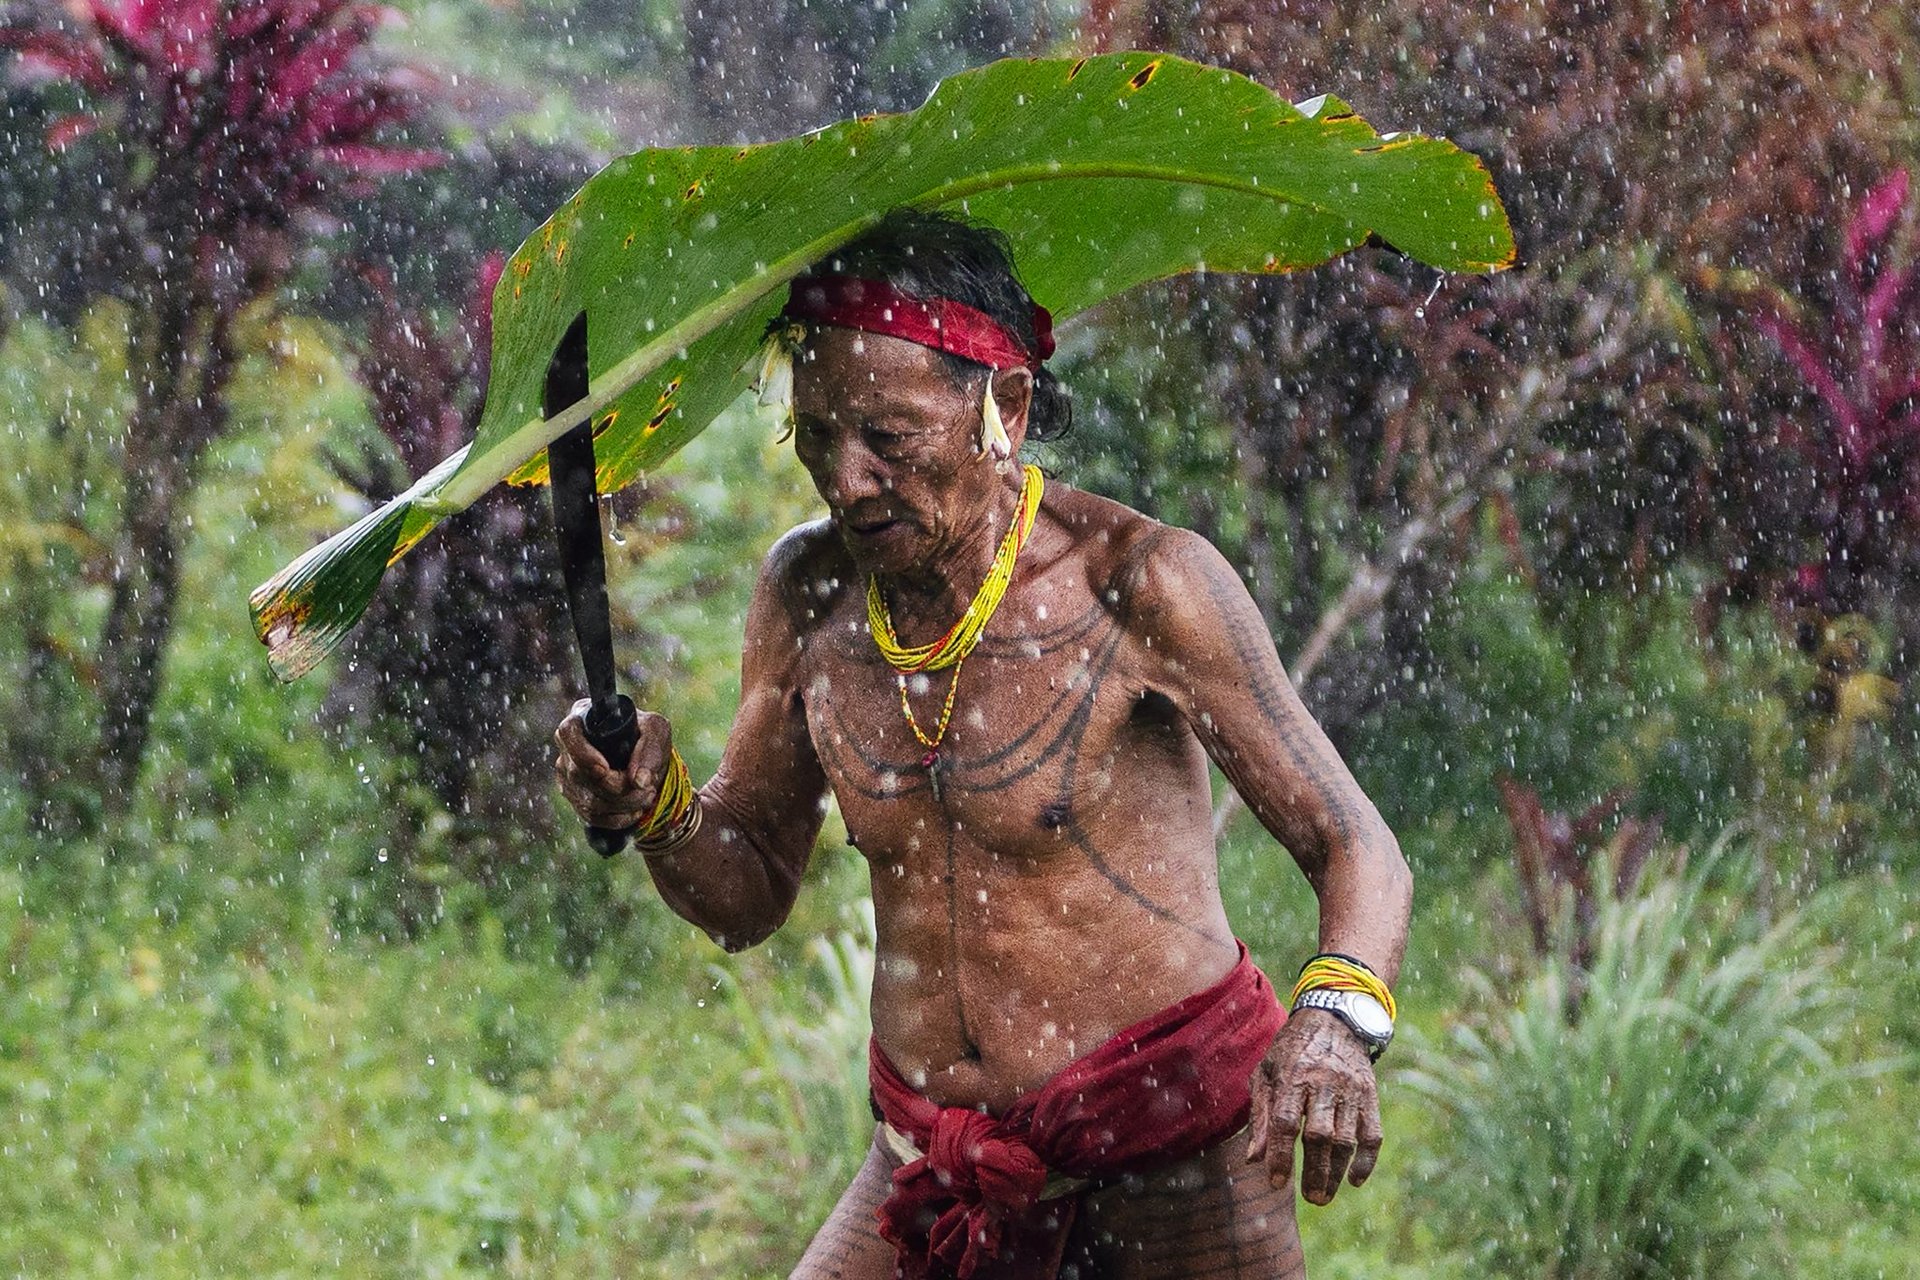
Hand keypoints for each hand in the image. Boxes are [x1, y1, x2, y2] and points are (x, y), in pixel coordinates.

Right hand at [552, 697, 673, 829]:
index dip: (582, 754)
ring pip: (588, 801)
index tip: (605, 769)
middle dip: (618, 787)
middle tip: (648, 786)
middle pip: (579, 774)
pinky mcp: (575, 798)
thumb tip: (638, 781)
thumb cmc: (648, 737)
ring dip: (625, 804)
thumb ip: (650, 749)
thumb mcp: (657, 731)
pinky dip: (619, 818)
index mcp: (582, 718)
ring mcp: (567, 775)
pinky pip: (592, 817)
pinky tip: (636, 810)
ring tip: (648, 795)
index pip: (567, 732)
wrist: (646, 761)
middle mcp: (568, 747)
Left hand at [1245, 1008, 1382, 1204]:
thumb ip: (1261, 1116)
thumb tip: (1254, 1161)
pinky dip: (1366, 1160)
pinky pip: (1373, 1133)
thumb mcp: (1266, 1072)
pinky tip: (1355, 1179)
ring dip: (1336, 1172)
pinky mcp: (1370, 1094)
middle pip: (1319, 1135)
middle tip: (1310, 1199)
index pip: (1286, 1123)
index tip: (1277, 1183)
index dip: (1281, 1155)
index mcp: (1292, 1076)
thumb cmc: (1291, 1050)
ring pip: (1346, 1138)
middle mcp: (1323, 1082)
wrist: (1334, 1017)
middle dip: (1314, 1171)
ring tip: (1323, 1195)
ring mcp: (1350, 1089)